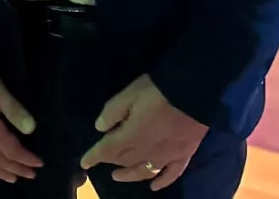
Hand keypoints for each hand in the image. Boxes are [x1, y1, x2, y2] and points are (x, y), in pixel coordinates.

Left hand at [80, 75, 208, 190]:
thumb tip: (100, 128)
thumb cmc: (158, 90)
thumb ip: (112, 111)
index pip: (107, 150)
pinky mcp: (183, 155)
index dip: (93, 156)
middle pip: (124, 161)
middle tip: (103, 162)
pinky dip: (161, 182)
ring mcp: (166, 156)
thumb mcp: (129, 93)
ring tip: (118, 177)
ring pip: (144, 172)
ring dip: (129, 175)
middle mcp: (147, 151)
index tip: (84, 162)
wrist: (194, 92)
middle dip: (111, 162)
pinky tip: (155, 187)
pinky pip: (171, 174)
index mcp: (131, 136)